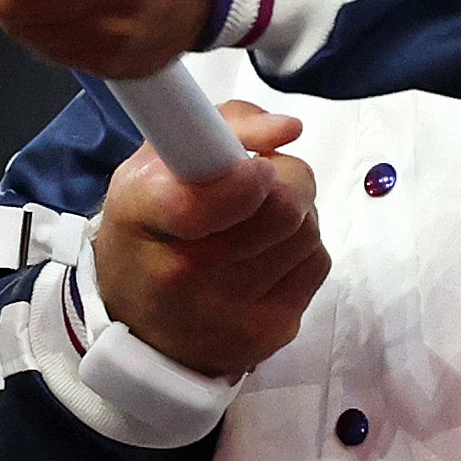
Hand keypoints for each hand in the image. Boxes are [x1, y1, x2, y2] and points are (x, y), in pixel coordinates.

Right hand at [92, 99, 329, 377]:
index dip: (244, 179)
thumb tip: (289, 128)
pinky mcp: (268, 335)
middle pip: (282, 207)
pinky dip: (302, 249)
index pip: (202, 202)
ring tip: (261, 221)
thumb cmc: (151, 231)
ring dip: (297, 214)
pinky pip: (317, 264)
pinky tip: (269, 255)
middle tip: (265, 181)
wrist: (142, 327)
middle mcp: (182, 274)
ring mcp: (228, 313)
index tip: (256, 165)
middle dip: (287, 178)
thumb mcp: (157, 164)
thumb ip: (222, 125)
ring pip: (308, 232)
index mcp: (143, 214)